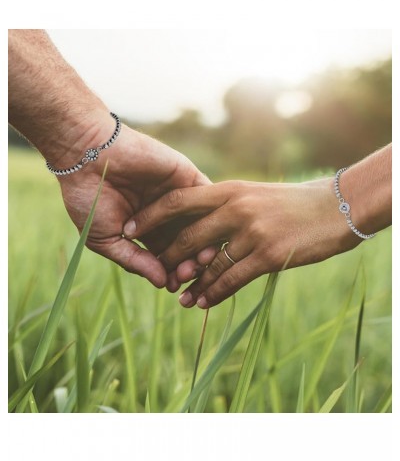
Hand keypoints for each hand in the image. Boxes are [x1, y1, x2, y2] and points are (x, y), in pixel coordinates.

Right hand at [58, 121, 210, 287]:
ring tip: (200, 259)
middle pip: (188, 245)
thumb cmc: (89, 198)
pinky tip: (210, 232)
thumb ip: (134, 261)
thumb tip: (162, 283)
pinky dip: (211, 215)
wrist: (87, 155)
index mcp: (147, 231)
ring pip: (201, 225)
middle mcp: (166, 216)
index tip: (173, 286)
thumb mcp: (106, 238)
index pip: (168, 257)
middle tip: (188, 274)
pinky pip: (207, 198)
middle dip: (189, 262)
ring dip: (204, 243)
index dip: (172, 273)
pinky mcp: (187, 177)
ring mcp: (178, 196)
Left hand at [128, 179, 359, 307]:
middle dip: (168, 258)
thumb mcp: (254, 194)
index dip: (150, 216)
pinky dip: (214, 293)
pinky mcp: (268, 255)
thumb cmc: (292, 202)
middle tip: (158, 274)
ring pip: (208, 264)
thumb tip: (199, 222)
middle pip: (187, 237)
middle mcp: (236, 208)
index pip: (178, 200)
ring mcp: (252, 232)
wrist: (335, 207)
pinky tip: (203, 303)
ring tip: (178, 298)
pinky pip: (231, 280)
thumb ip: (226, 205)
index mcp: (229, 189)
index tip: (130, 229)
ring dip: (191, 284)